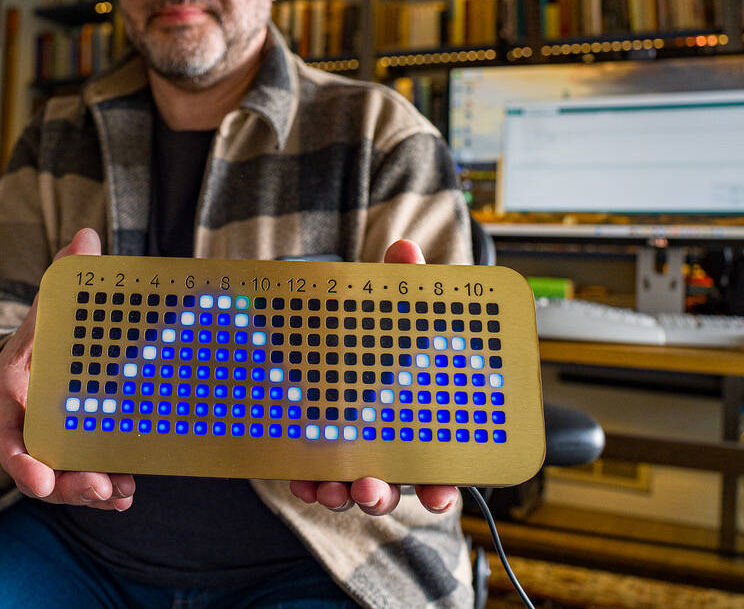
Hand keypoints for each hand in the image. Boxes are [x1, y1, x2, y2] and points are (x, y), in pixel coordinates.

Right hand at [0, 228, 135, 510]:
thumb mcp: (43, 310)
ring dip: (90, 491)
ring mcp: (46, 446)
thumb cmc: (35, 340)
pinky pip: (83, 476)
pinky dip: (105, 488)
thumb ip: (62, 281)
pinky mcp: (70, 454)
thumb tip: (87, 237)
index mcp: (6, 397)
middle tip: (101, 488)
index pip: (6, 436)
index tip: (41, 482)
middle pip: (39, 468)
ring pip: (63, 480)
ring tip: (121, 493)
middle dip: (68, 485)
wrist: (30, 362)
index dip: (21, 462)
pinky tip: (128, 492)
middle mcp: (22, 429)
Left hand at [288, 239, 459, 516]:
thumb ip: (403, 282)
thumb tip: (403, 250)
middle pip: (395, 484)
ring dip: (343, 493)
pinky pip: (317, 480)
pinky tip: (301, 480)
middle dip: (383, 494)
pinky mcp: (321, 454)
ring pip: (354, 488)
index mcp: (419, 417)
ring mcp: (355, 453)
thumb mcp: (395, 304)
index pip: (442, 462)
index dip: (442, 484)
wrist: (335, 332)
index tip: (438, 492)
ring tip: (331, 488)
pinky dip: (309, 483)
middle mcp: (390, 444)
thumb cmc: (383, 330)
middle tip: (371, 489)